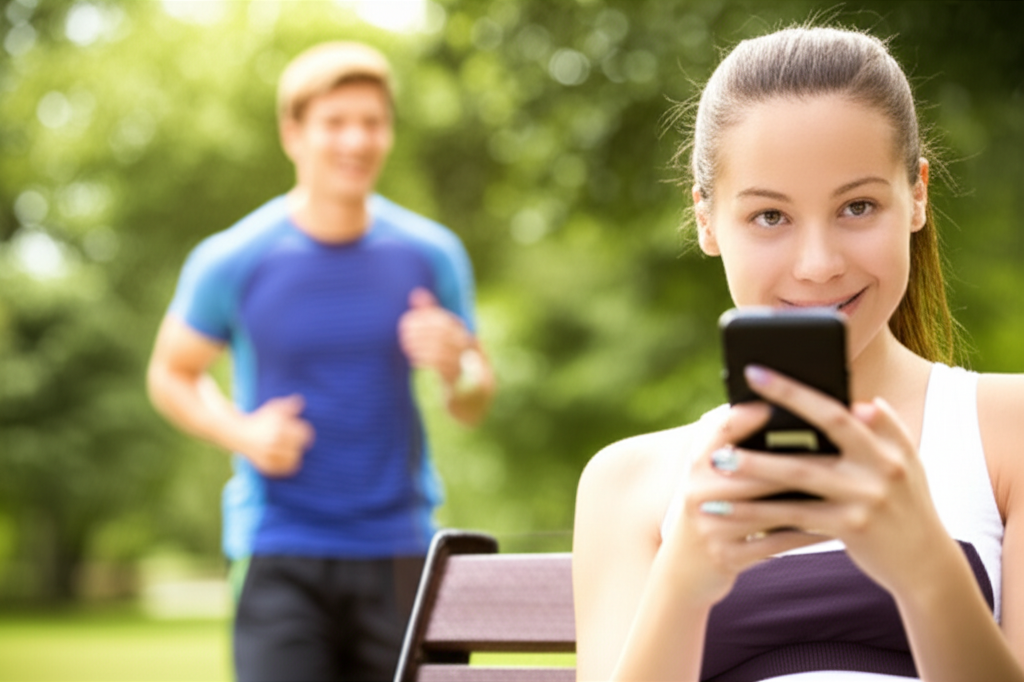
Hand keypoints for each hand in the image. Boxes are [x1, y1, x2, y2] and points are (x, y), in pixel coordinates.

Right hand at [239, 394, 314, 476]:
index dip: (303, 432)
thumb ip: (289, 405)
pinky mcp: (264, 465)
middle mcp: (274, 442)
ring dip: (294, 455)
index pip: (302, 434)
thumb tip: (301, 401)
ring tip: (292, 451)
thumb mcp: (273, 408)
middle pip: (298, 447)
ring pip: (292, 459)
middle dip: (297, 443)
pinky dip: (287, 466)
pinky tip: (287, 459)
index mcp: (279, 427)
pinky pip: (282, 469)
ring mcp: (268, 454)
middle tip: (295, 441)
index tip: (301, 431)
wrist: (238, 433)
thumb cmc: (259, 419)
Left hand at [398, 288, 470, 384]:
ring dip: (422, 346)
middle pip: (447, 335)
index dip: (428, 318)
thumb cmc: (455, 364)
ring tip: (405, 344)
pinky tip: (413, 359)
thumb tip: (417, 293)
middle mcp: (471, 350)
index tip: (408, 318)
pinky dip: (427, 361)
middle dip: (423, 331)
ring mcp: (468, 367)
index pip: (448, 322)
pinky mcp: (462, 383)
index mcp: (468, 336)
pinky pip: (444, 369)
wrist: (473, 399)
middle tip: (403, 330)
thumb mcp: (445, 340)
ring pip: (444, 352)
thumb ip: (433, 317)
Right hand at [661, 401, 824, 607]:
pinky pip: (777, 543)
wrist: (681, 572)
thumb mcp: (710, 479)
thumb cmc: (709, 513)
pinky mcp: (727, 557)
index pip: (720, 429)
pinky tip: (835, 526)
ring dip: (811, 499)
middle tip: (840, 449)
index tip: (780, 405)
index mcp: (696, 465)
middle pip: (756, 470)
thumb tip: (772, 410)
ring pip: (770, 508)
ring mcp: (712, 527)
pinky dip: (807, 534)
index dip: (748, 414)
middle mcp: (699, 492)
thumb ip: (735, 448)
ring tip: (848, 489)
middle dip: (800, 460)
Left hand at [709, 366, 950, 595]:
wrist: (926, 561)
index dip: (793, 392)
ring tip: (718, 466)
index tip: (754, 374)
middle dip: (763, 441)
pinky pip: (797, 518)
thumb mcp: (907, 461)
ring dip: (754, 475)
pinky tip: (733, 510)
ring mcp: (864, 502)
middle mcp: (877, 471)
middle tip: (722, 427)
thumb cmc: (906, 502)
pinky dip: (763, 513)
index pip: (833, 412)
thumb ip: (885, 428)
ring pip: (797, 483)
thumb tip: (861, 402)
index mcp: (885, 447)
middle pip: (808, 452)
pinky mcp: (850, 530)